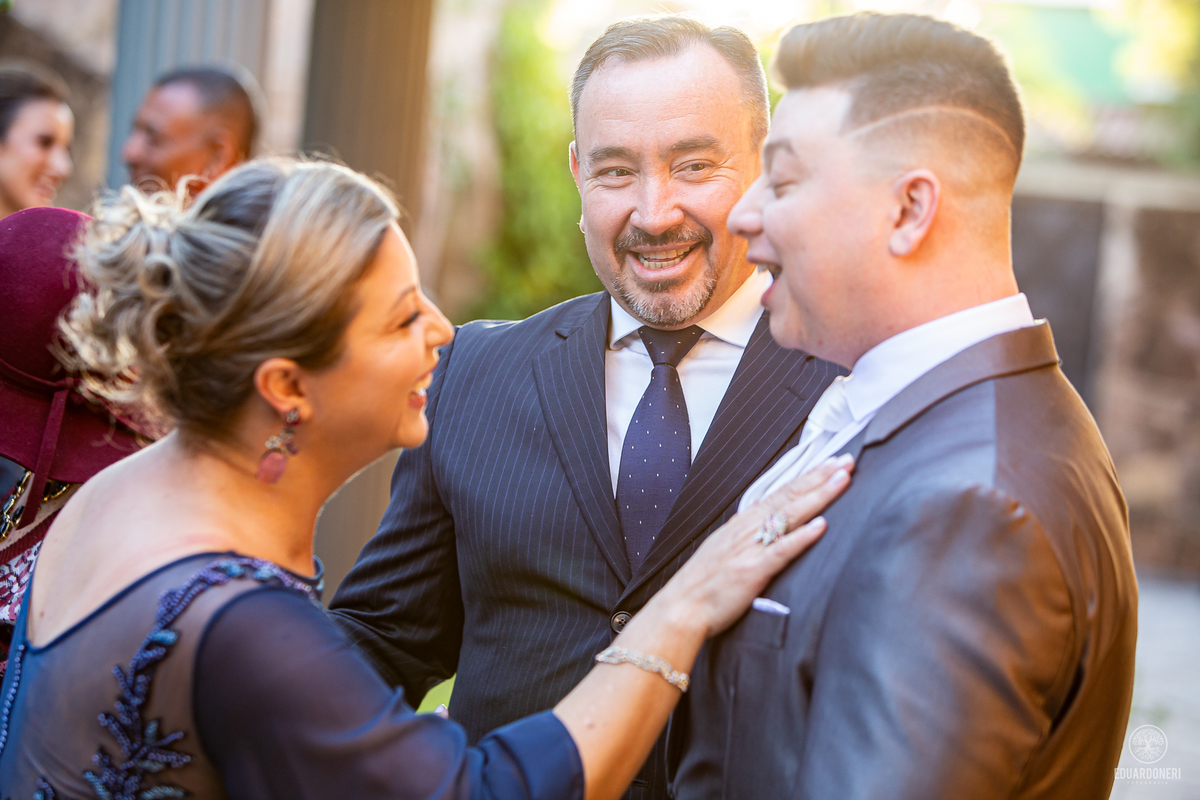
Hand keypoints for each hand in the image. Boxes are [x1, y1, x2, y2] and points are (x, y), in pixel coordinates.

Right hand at [654, 454, 853, 638]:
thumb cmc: (702, 584)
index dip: (807, 476)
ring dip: (818, 496)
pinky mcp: (752, 570)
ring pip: (789, 515)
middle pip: (789, 496)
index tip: (830, 463)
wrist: (680, 608)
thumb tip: (767, 527)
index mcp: (742, 524)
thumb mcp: (724, 549)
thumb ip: (747, 536)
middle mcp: (747, 529)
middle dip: (819, 476)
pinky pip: (781, 550)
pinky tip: (821, 525)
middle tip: (846, 461)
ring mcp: (749, 548)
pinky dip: (801, 537)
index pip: (780, 492)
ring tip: (842, 480)